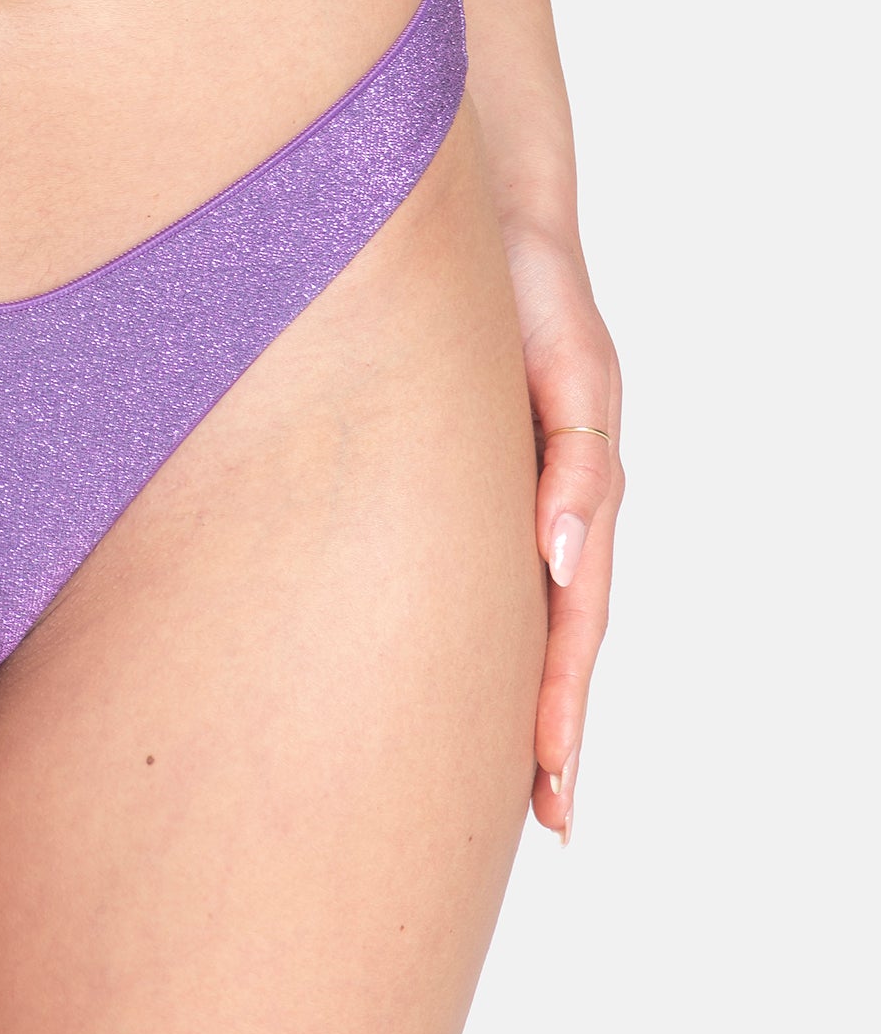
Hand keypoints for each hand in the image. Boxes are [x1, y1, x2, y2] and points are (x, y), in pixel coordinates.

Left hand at [503, 226, 623, 844]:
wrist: (482, 216)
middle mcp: (548, 500)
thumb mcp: (569, 373)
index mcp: (577, 487)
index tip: (551, 786)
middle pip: (553, 634)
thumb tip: (561, 562)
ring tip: (507, 775)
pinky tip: (457, 658)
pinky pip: (480, 561)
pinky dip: (481, 622)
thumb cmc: (529, 292)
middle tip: (542, 817)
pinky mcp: (467, 464)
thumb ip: (576, 466)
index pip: (573, 620)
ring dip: (515, 686)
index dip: (560, 704)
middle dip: (547, 726)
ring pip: (518, 607)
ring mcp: (511, 486)